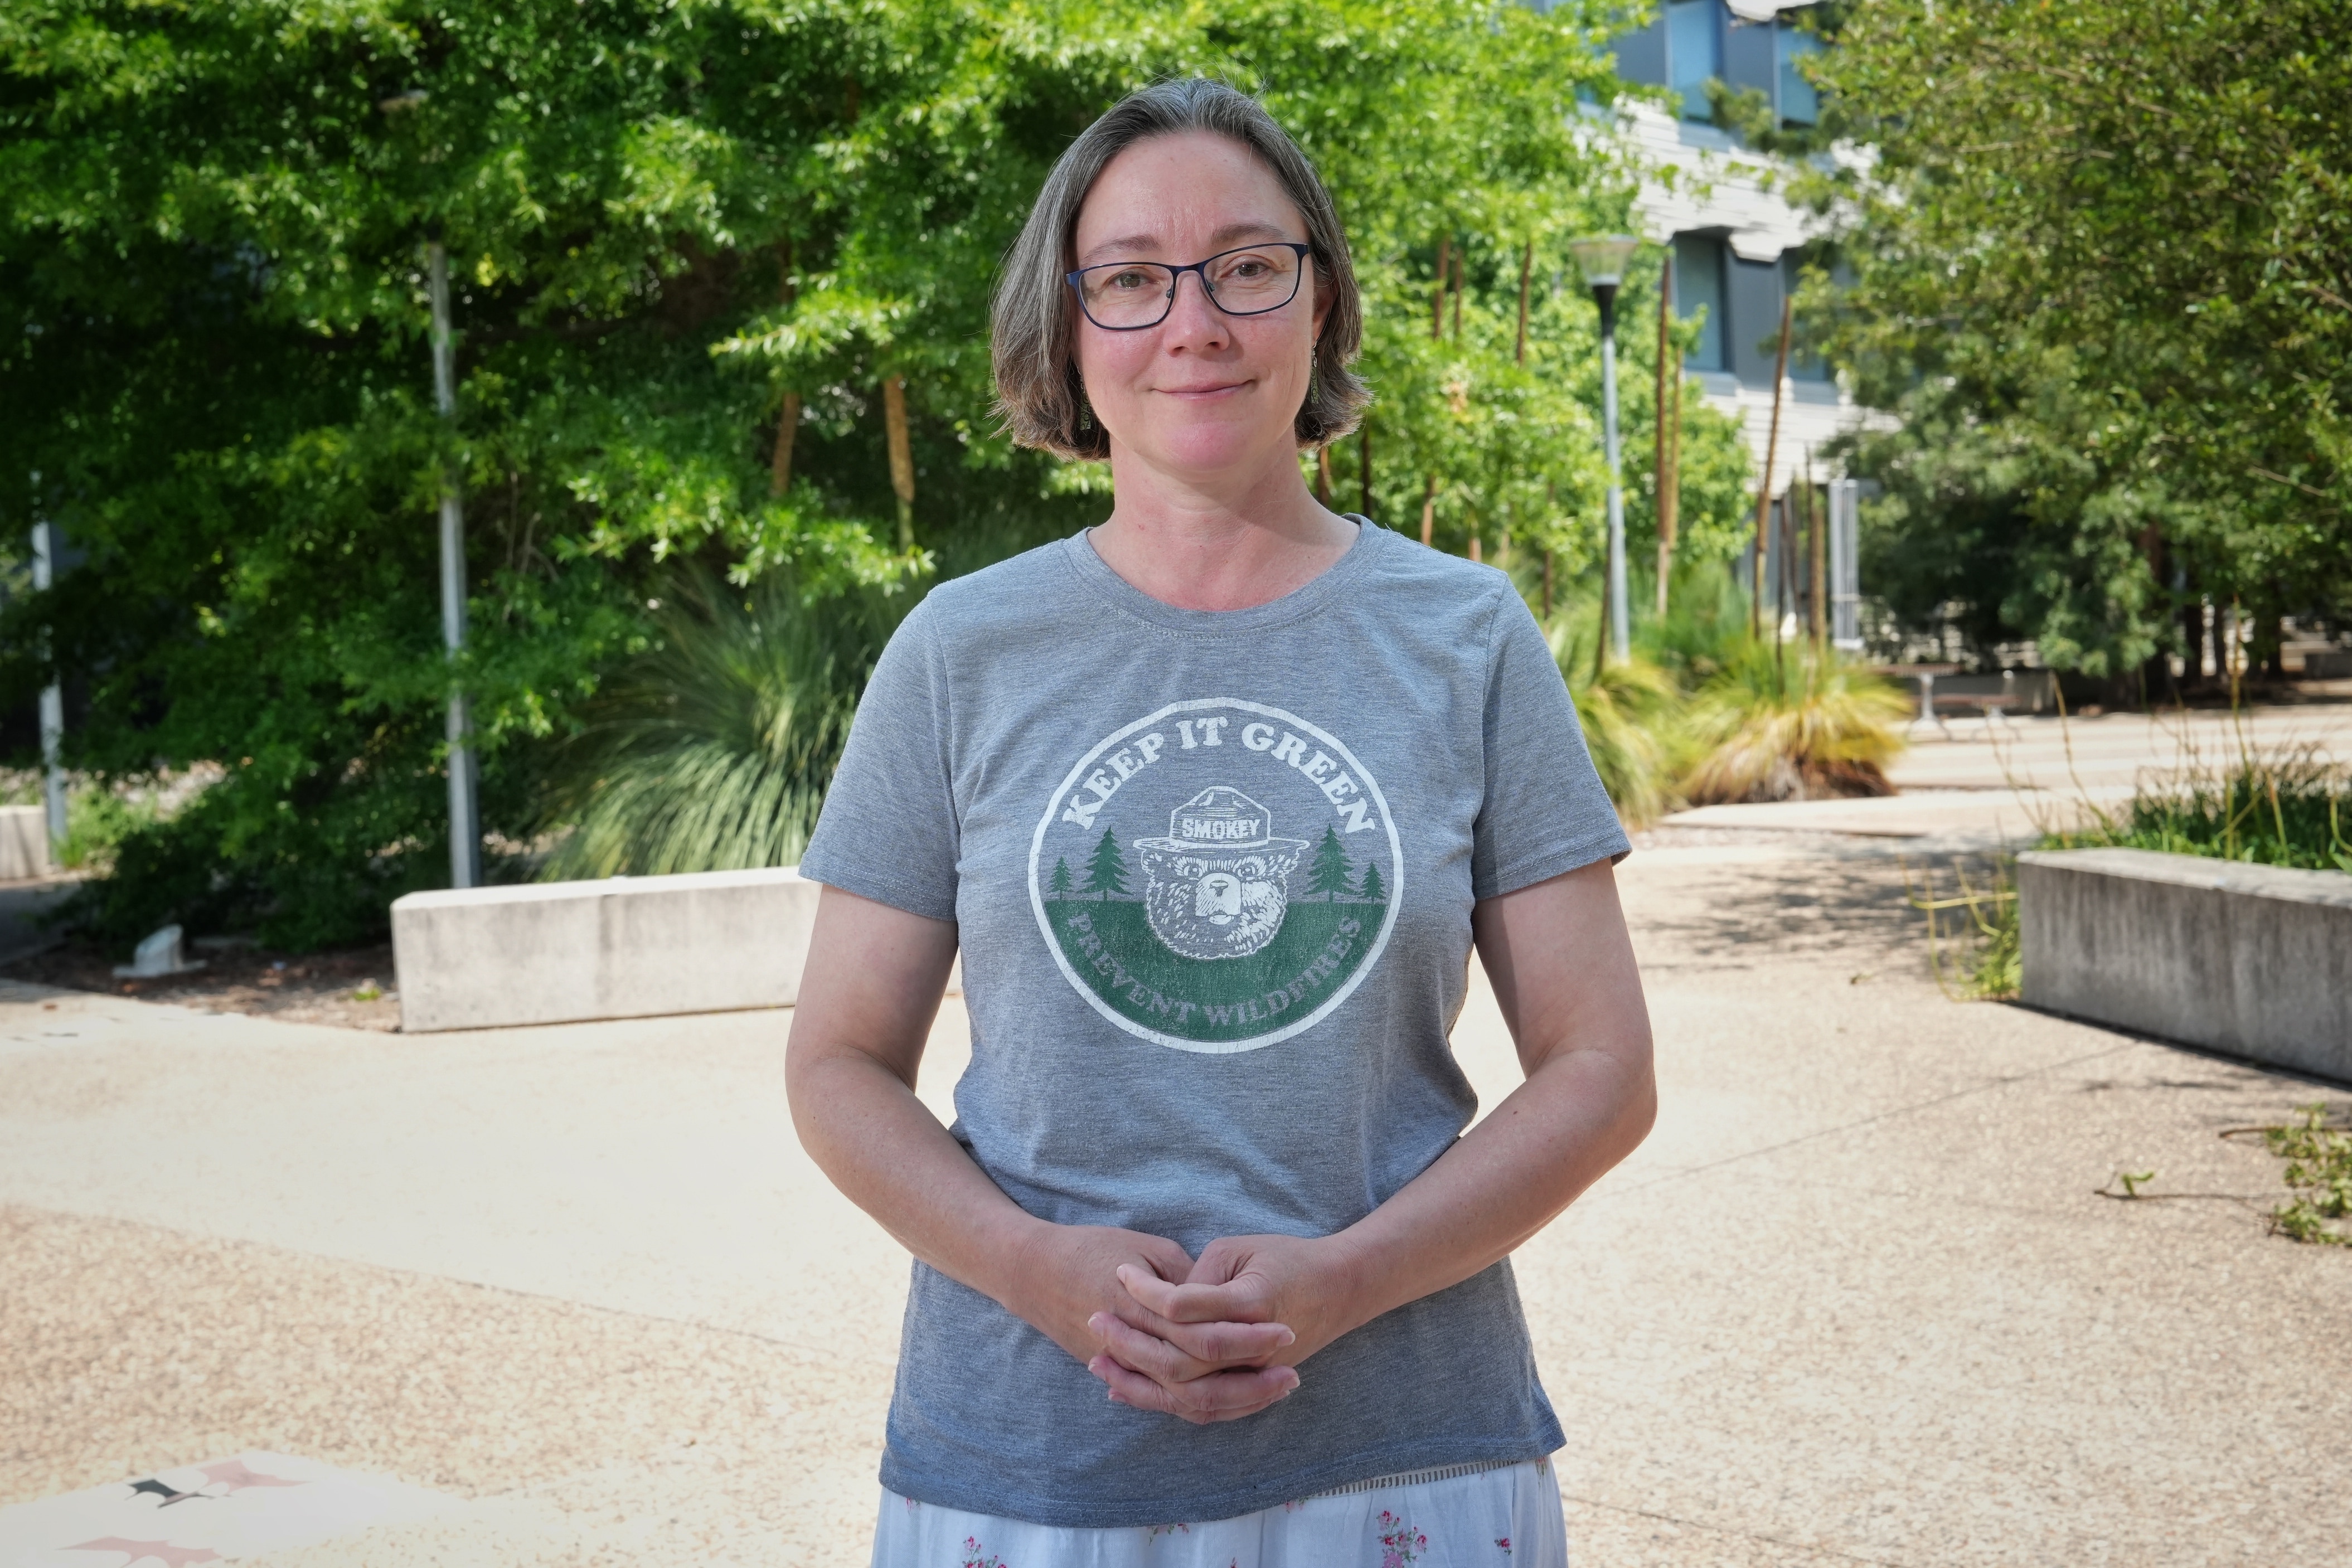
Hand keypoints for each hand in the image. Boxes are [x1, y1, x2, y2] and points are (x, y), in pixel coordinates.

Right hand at [1000, 1223, 1296, 1421]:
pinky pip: (1163, 1401)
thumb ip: (1186, 1278)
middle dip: (1250, 1383)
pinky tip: (1231, 1401)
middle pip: (1200, 1380)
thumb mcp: (1146, 1249)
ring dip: (1231, 1400)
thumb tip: (1227, 1301)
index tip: (1288, 1331)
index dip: (1249, 1339)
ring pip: (1183, 1401)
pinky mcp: (1118, 1374)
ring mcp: (1125, 1368)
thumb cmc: (1092, 1248)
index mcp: (1144, 1310)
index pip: (1206, 1336)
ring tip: (1272, 1392)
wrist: (1032, 1270)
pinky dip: (1198, 1404)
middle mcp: (1134, 1347)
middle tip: (1292, 1375)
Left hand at [1089, 1232, 1363, 1423]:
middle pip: (1180, 1360)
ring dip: (1139, 1382)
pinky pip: (1203, 1407)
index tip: (1119, 1274)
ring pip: (1188, 1395)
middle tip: (1094, 1320)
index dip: (1147, 1292)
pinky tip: (1129, 1391)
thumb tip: (1160, 1304)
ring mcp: (1255, 1374)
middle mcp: (1254, 1348)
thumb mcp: (1240, 1249)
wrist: (1339, 1288)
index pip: (1186, 1307)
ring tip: (1099, 1364)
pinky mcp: (1251, 1387)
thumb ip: (1198, 1278)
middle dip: (1131, 1343)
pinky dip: (1163, 1402)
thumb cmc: (1287, 1259)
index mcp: (1252, 1303)